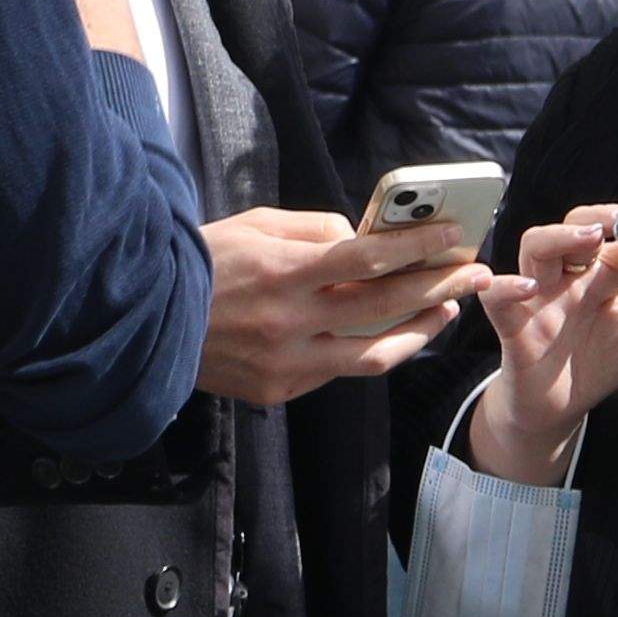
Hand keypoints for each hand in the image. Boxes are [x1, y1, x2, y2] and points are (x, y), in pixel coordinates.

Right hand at [197, 207, 483, 406]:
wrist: (142, 322)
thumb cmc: (202, 261)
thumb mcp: (254, 226)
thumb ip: (315, 231)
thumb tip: (365, 239)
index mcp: (283, 272)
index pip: (369, 258)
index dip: (418, 248)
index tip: (454, 238)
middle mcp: (290, 322)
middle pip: (385, 306)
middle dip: (438, 287)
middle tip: (475, 274)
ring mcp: (286, 362)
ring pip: (375, 355)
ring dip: (420, 332)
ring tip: (447, 311)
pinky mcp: (279, 390)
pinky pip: (339, 371)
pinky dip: (371, 351)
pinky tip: (394, 334)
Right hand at [467, 201, 617, 483]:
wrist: (563, 406)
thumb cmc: (604, 355)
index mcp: (601, 271)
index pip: (608, 229)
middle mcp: (569, 275)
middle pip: (571, 226)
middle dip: (595, 216)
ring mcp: (539, 297)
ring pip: (534, 248)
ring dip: (557, 237)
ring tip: (588, 238)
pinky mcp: (513, 326)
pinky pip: (496, 299)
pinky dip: (505, 287)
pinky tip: (528, 289)